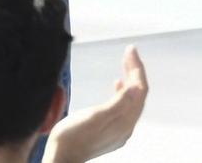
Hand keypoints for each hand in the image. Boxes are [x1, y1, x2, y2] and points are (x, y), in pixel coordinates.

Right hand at [47, 46, 147, 162]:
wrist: (62, 158)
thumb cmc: (73, 136)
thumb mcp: (95, 116)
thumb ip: (118, 103)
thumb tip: (136, 87)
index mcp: (125, 121)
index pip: (139, 90)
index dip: (137, 68)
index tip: (131, 49)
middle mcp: (126, 126)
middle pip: (138, 94)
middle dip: (135, 71)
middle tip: (129, 51)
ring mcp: (119, 130)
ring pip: (131, 100)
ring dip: (130, 80)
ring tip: (125, 63)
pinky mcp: (110, 131)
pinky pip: (124, 107)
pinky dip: (123, 92)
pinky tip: (116, 85)